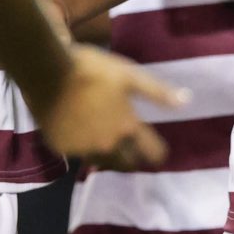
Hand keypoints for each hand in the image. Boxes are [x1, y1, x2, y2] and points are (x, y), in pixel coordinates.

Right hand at [35, 46, 183, 170]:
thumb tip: (186, 102)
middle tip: (132, 151)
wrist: (47, 72)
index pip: (152, 152)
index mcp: (127, 127)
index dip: (157, 152)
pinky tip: (82, 137)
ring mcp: (83, 149)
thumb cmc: (91, 70)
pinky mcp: (62, 148)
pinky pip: (78, 154)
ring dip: (109, 157)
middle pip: (127, 164)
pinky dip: (83, 148)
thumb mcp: (129, 75)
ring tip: (109, 146)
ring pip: (102, 162)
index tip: (158, 152)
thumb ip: (157, 92)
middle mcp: (108, 144)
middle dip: (133, 159)